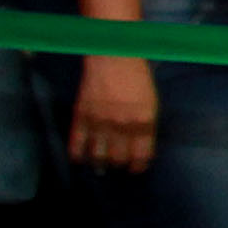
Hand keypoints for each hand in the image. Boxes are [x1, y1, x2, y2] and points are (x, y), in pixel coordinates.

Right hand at [69, 53, 155, 175]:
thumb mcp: (151, 104)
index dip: (138, 166)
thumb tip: (140, 148)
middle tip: (117, 164)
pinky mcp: (81, 115)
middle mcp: (121, 125)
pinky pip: (76, 142)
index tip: (135, 169)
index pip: (141, 155)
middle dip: (119, 164)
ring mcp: (99, 121)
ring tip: (101, 166)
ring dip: (100, 163)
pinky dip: (77, 154)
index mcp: (143, 122)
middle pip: (118, 158)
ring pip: (98, 155)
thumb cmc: (137, 79)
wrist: (114, 58)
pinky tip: (79, 159)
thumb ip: (146, 126)